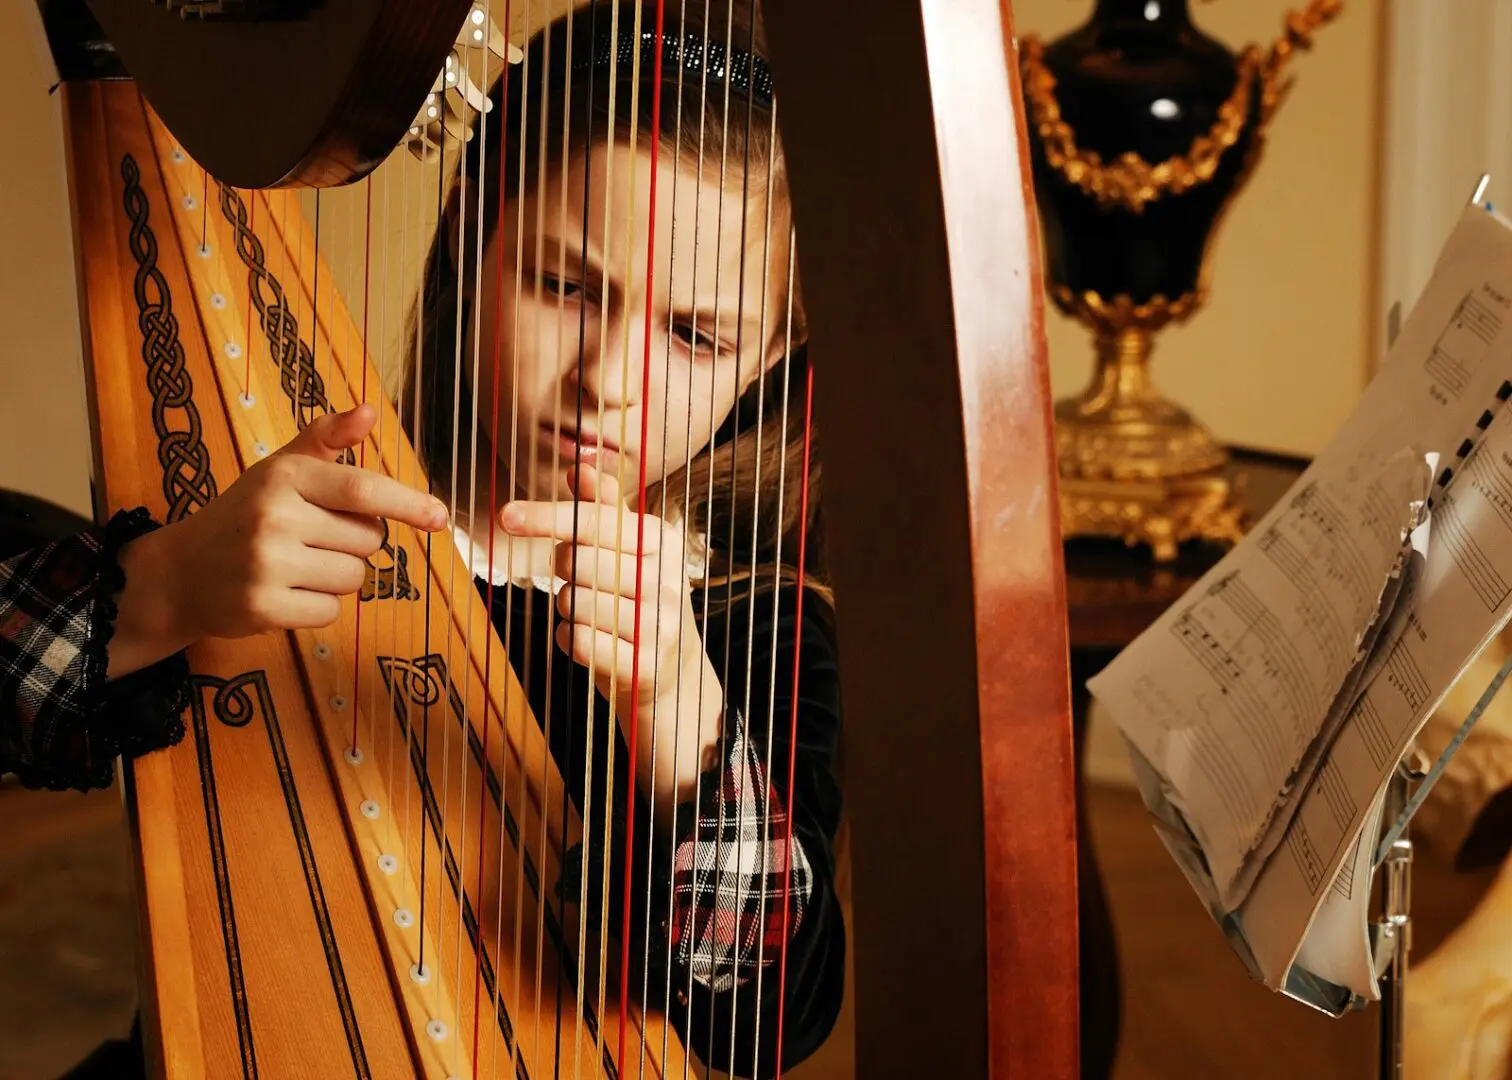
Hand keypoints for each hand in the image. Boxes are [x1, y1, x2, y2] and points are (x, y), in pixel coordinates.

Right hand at [110, 405, 447, 676]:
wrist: (179, 573)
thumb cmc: (244, 515)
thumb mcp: (279, 470)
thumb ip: (326, 440)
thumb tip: (369, 411)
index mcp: (284, 476)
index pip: (362, 490)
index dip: (407, 503)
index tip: (439, 517)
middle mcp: (274, 516)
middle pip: (368, 540)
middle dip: (354, 544)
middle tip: (311, 540)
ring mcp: (266, 564)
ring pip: (354, 578)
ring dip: (337, 578)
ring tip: (296, 567)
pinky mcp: (262, 607)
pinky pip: (331, 611)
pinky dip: (317, 607)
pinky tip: (285, 593)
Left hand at [500, 465, 721, 803]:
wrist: (672, 671)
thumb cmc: (637, 598)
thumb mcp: (631, 547)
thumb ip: (605, 506)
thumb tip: (578, 465)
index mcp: (660, 538)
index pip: (595, 518)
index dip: (547, 515)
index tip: (505, 515)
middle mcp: (664, 577)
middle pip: (576, 560)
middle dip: (561, 568)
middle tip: (577, 576)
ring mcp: (657, 623)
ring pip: (572, 602)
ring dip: (566, 607)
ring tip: (591, 612)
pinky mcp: (643, 664)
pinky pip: (577, 642)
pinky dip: (569, 639)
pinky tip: (588, 639)